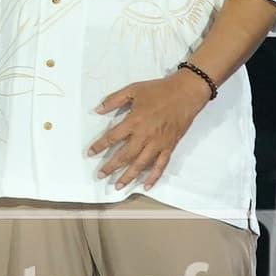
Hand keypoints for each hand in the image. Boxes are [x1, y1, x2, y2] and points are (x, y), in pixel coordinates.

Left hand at [88, 69, 212, 191]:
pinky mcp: (170, 147)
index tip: (90, 153)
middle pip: (125, 155)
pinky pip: (160, 166)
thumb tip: (97, 110)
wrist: (186, 93)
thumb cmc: (159, 90)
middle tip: (100, 175)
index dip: (100, 146)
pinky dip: (153, 177)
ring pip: (141, 164)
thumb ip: (114, 100)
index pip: (112, 137)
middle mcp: (145, 135)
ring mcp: (158, 143)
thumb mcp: (133, 90)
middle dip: (111, 167)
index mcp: (134, 121)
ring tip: (118, 186)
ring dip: (128, 176)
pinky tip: (146, 186)